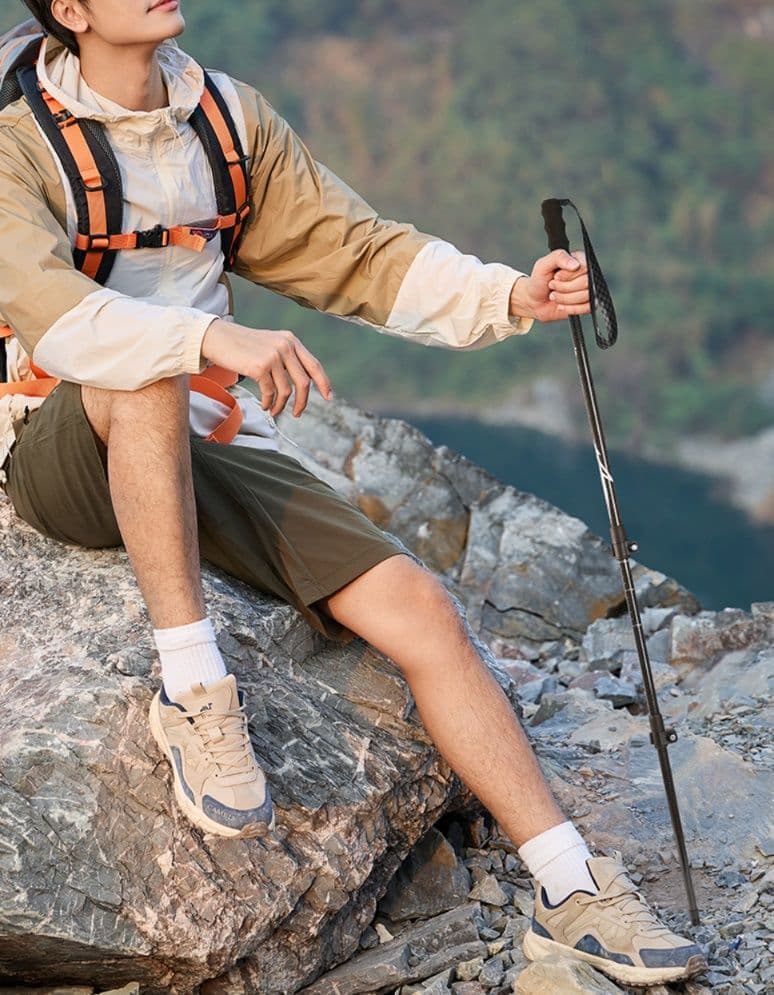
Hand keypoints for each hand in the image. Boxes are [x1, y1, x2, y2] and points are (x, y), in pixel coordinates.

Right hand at [201, 319, 332, 417]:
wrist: (217, 337)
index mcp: (291, 340)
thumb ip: (286, 357)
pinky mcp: (260, 367)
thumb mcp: (269, 344)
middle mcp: (285, 346)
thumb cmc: (241, 345)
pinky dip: (269, 403)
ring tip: (275, 411)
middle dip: (303, 402)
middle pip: (304, 382)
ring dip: (281, 405)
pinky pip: (271, 392)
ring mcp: (273, 356)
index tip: (329, 397)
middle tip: (297, 414)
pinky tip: (266, 406)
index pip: (314, 365)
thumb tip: (302, 383)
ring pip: (287, 391)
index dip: (324, 382)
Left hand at [509, 249, 589, 322]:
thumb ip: (558, 257)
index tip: (556, 276)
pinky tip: (561, 305)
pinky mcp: (586, 304)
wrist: (534, 301)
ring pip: (586, 296)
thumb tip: (575, 264)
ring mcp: (587, 289)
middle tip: (553, 286)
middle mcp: (585, 274)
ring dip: (565, 298)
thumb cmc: (538, 281)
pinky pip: (587, 307)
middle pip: (586, 282)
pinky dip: (570, 308)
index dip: (569, 275)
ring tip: (555, 295)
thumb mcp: (543, 265)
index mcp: (578, 260)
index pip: (585, 267)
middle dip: (564, 287)